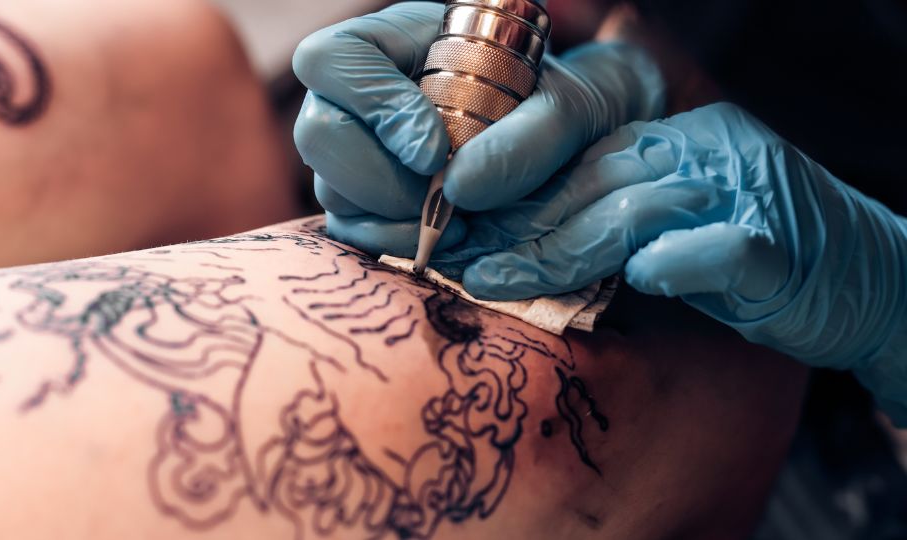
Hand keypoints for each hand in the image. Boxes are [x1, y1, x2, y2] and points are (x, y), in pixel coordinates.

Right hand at [292, 1, 663, 256]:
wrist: (574, 151)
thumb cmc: (568, 109)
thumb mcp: (573, 103)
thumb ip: (532, 133)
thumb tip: (461, 186)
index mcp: (397, 43)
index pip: (335, 60)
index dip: (374, 107)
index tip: (435, 151)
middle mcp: (363, 96)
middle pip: (318, 133)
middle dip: (378, 179)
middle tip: (443, 200)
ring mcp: (358, 151)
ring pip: (331, 190)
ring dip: (393, 219)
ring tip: (461, 225)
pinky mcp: (367, 201)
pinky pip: (352, 228)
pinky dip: (395, 242)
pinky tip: (447, 240)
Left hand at [451, 103, 906, 421]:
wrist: (867, 277)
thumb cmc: (748, 256)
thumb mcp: (664, 226)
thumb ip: (598, 222)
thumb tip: (502, 244)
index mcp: (670, 139)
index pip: (575, 151)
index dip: (509, 180)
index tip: (449, 215)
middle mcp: (699, 151)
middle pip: (590, 176)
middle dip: (512, 220)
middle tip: (449, 254)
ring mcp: (740, 192)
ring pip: (636, 208)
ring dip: (559, 249)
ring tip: (494, 282)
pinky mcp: (779, 244)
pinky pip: (723, 245)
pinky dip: (679, 261)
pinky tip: (637, 279)